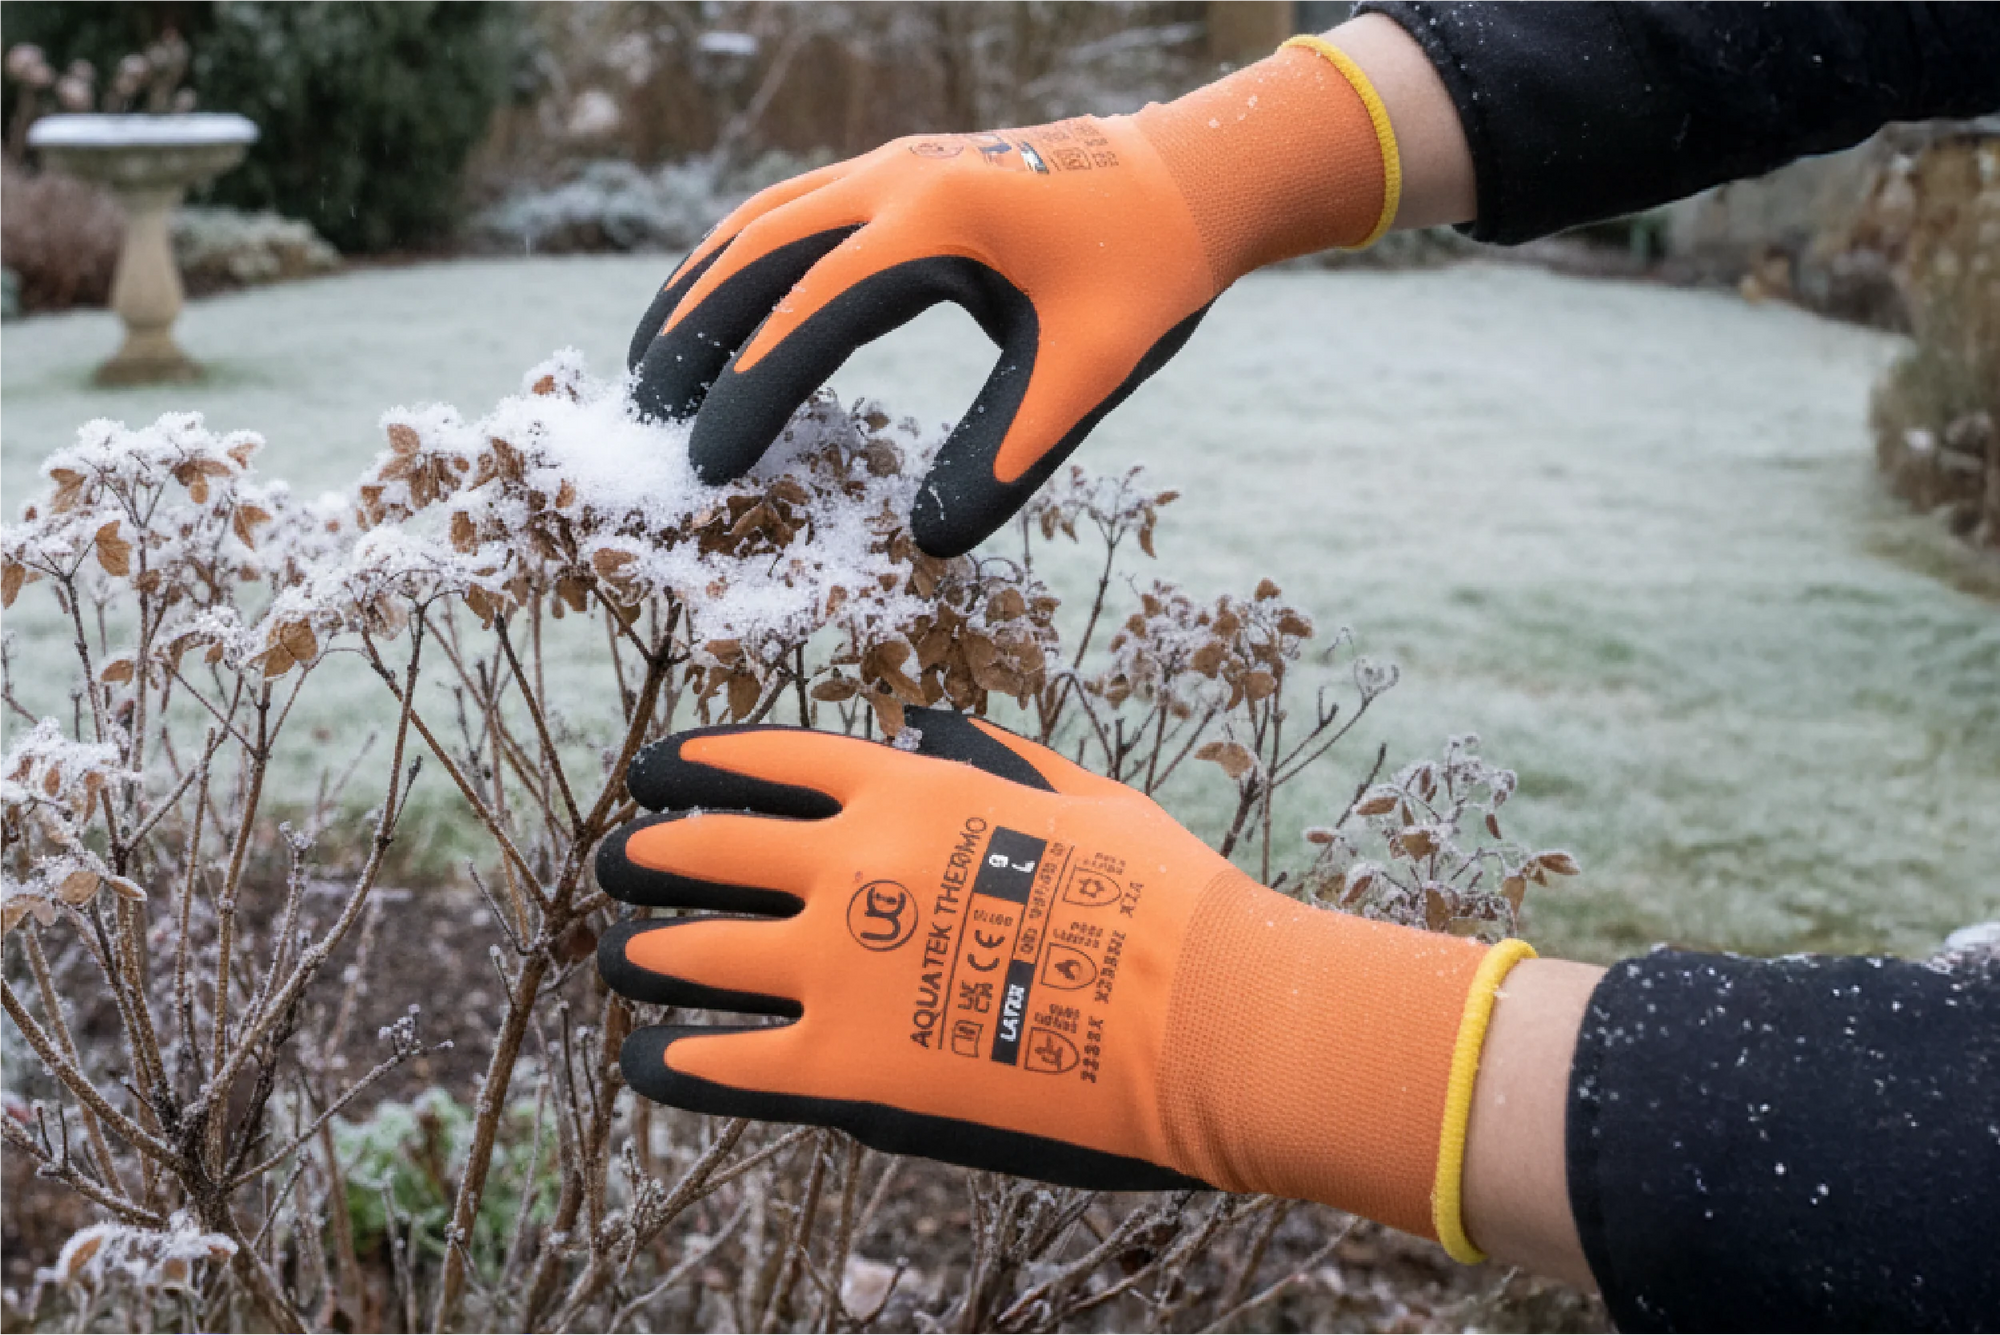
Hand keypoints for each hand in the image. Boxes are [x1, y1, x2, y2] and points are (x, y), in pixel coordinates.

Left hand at [597, 708, 1531, 1258]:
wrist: (1208, 1017)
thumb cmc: (1163, 898)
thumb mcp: (1081, 796)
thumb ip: (995, 754)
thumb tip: (929, 722)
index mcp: (907, 791)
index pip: (763, 761)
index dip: (692, 764)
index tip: (649, 772)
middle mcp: (851, 865)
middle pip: (704, 849)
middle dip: (641, 853)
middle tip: (612, 860)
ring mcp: (838, 967)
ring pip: (688, 954)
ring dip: (638, 952)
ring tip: (614, 955)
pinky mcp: (845, 1067)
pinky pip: (722, 1062)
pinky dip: (669, 1060)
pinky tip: (644, 1058)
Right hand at [626, 39, 1398, 556]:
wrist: (1188, 180)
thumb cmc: (1146, 280)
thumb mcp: (1091, 375)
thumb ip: (1009, 453)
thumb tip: (925, 541)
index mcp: (937, 224)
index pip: (811, 313)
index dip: (751, 391)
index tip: (707, 465)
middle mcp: (896, 178)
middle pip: (755, 254)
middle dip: (692, 338)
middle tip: (644, 423)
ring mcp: (891, 163)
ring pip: (759, 221)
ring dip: (699, 291)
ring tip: (648, 368)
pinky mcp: (899, 168)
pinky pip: (790, 208)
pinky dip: (737, 258)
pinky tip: (715, 306)